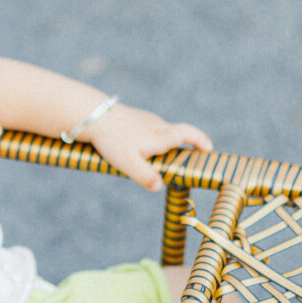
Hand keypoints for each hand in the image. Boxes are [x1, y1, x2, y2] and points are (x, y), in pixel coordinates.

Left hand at [86, 102, 211, 191]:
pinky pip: (150, 130)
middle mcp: (157, 125)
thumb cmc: (111, 140)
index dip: (200, 140)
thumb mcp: (127, 163)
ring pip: (162, 133)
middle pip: (177, 134)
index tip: (209, 149)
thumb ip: (145, 176)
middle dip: (186, 145)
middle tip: (190, 158)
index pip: (186, 134)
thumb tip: (160, 187)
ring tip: (159, 160)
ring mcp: (146, 119)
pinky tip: (139, 149)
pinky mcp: (136, 118)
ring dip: (166, 144)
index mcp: (159, 136)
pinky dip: (152, 139)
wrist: (92, 115)